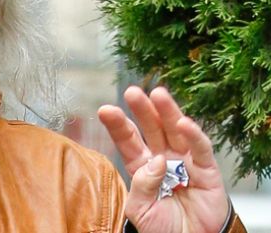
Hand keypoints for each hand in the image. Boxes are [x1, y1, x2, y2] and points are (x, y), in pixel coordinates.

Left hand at [98, 86, 227, 232]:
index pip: (128, 141)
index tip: (105, 110)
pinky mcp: (207, 169)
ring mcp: (184, 162)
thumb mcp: (140, 210)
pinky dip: (193, 134)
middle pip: (150, 129)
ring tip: (158, 94)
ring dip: (167, 112)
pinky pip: (200, 148)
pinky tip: (183, 122)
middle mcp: (162, 159)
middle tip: (132, 93)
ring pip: (174, 131)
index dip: (118, 125)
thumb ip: (142, 185)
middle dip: (142, 110)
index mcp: (141, 168)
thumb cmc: (163, 229)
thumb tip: (155, 161)